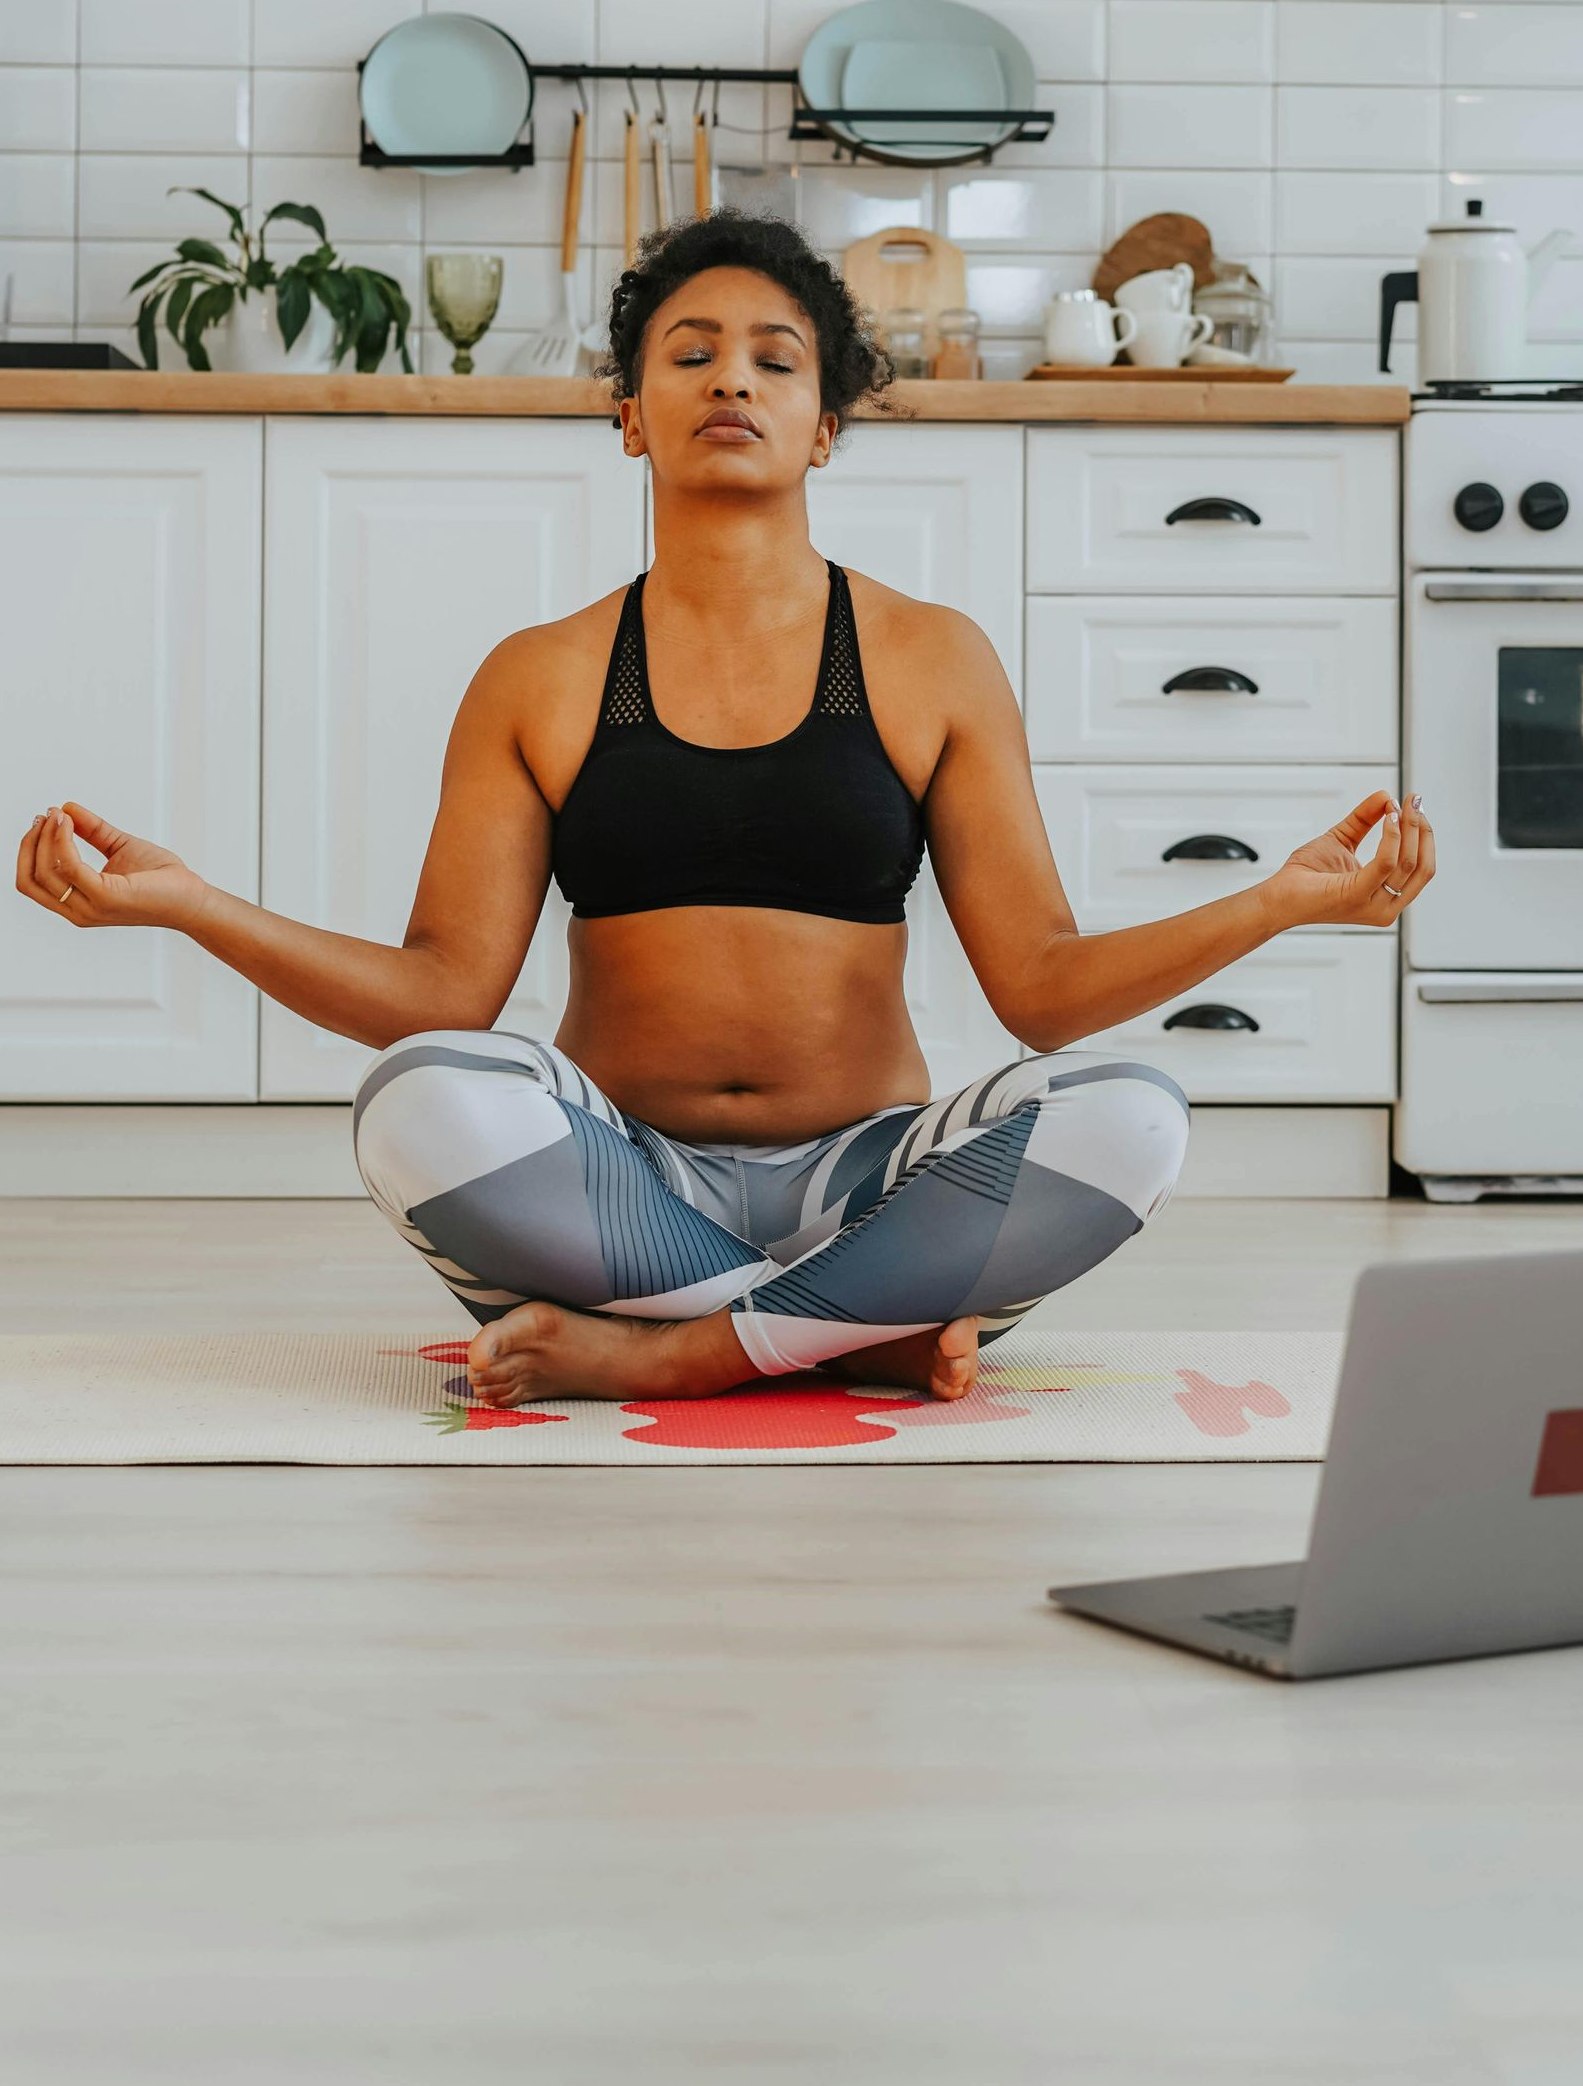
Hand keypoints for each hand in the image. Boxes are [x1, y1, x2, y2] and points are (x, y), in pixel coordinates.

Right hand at [15, 802, 210, 930]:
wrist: (193, 898)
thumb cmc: (162, 879)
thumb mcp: (119, 847)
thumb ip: (93, 831)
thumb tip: (67, 808)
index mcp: (77, 903)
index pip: (32, 880)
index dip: (29, 848)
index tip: (43, 819)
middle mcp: (79, 910)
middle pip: (30, 877)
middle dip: (31, 842)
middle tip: (47, 814)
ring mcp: (91, 906)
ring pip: (45, 871)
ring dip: (47, 837)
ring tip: (60, 815)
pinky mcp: (106, 897)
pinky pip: (70, 865)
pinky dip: (63, 840)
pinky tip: (70, 822)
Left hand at [1260, 788, 1433, 929]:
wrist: (1278, 895)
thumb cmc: (1307, 875)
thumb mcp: (1343, 839)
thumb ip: (1365, 819)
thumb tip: (1387, 796)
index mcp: (1387, 897)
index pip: (1422, 867)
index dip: (1423, 835)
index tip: (1415, 805)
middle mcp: (1386, 907)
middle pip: (1422, 866)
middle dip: (1421, 829)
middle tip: (1414, 801)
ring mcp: (1374, 905)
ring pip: (1409, 863)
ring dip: (1408, 828)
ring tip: (1398, 805)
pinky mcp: (1357, 895)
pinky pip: (1386, 863)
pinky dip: (1391, 836)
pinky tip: (1387, 817)